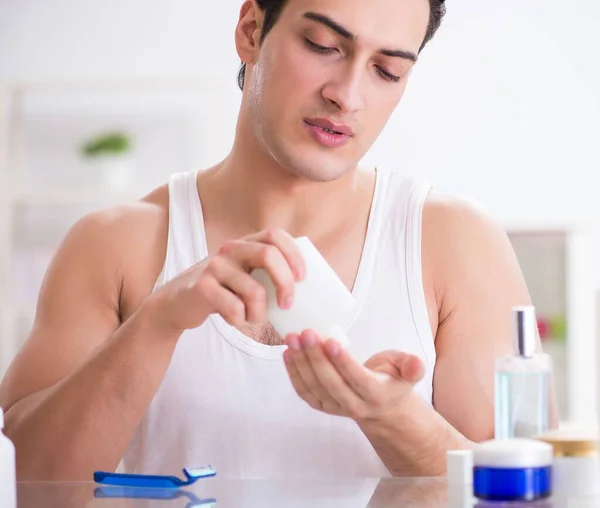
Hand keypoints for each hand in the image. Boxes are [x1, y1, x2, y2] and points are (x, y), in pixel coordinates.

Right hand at [149, 228, 305, 332]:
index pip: (275, 235)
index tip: (302, 278)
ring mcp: (215, 266)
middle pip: (269, 255)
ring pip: (254, 290)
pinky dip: (240, 321)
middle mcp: (230, 249)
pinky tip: (234, 322)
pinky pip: (234, 308)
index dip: (294, 253)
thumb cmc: (219, 293)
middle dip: (285, 283)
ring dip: (260, 314)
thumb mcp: (242, 276)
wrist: (175, 304)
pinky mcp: (202, 286)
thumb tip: (306, 293)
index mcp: (245, 244)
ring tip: (253, 321)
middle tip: (287, 305)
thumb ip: (265, 275)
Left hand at [283, 330, 424, 421]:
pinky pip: (304, 392)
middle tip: (306, 333)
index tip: (331, 341)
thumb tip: (416, 362)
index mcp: (377, 395)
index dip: (343, 361)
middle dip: (316, 357)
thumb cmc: (392, 379)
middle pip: (331, 383)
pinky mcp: (322, 405)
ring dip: (301, 362)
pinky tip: (287, 353)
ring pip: (314, 387)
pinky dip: (293, 373)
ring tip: (292, 338)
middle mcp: (355, 405)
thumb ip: (412, 365)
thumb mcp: (407, 370)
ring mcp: (335, 408)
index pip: (357, 379)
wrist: (382, 406)